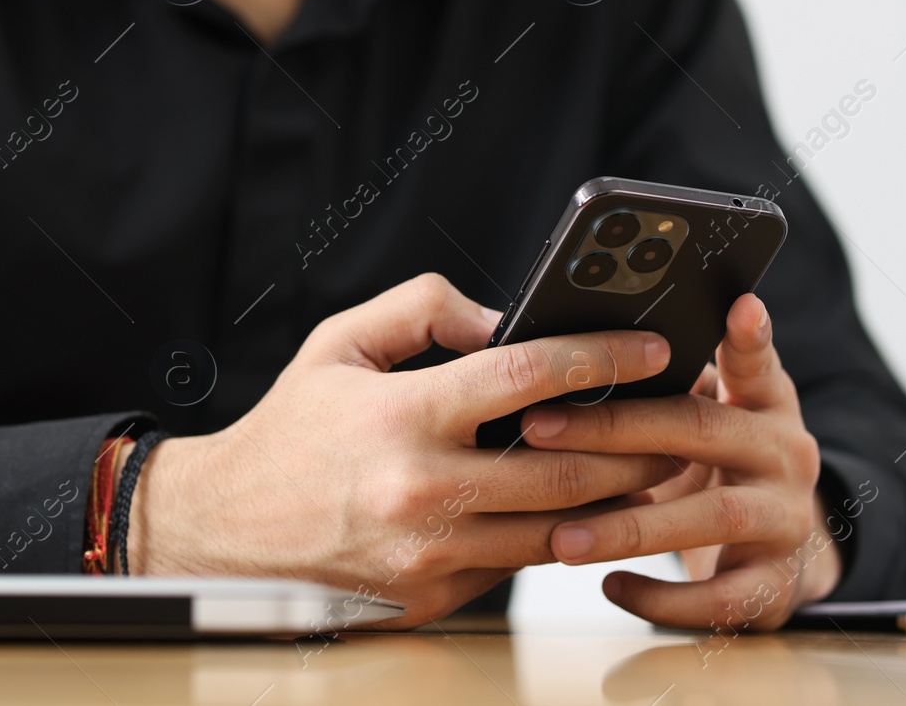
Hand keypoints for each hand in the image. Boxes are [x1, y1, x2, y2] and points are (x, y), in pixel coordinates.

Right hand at [126, 273, 676, 627]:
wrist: (225, 532)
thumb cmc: (289, 432)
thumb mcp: (340, 344)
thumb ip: (423, 309)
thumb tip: (502, 320)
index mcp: (404, 415)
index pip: (528, 377)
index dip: (601, 356)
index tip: (650, 346)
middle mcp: (423, 489)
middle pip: (568, 465)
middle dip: (639, 439)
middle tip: (680, 414)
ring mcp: (431, 552)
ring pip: (560, 528)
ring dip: (620, 498)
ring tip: (656, 464)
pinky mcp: (433, 595)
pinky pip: (519, 564)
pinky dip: (562, 536)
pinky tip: (588, 509)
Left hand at [520, 293, 841, 630]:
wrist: (774, 556)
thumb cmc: (714, 469)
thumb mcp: (708, 417)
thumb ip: (670, 382)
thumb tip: (576, 341)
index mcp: (766, 405)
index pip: (755, 363)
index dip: (748, 337)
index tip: (739, 305)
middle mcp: (786, 456)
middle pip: (701, 430)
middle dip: (614, 429)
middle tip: (537, 428)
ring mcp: (786, 522)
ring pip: (713, 516)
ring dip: (630, 526)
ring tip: (561, 536)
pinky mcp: (776, 588)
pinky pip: (721, 599)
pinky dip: (663, 597)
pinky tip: (611, 586)